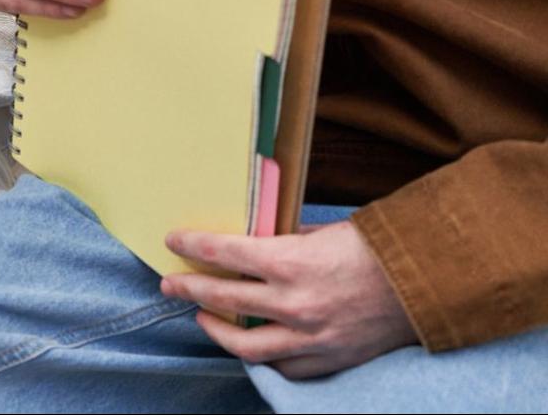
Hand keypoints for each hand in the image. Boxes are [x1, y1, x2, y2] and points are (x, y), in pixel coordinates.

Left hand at [161, 221, 416, 378]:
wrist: (426, 284)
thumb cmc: (373, 249)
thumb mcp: (320, 231)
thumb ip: (282, 238)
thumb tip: (251, 236)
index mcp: (288, 262)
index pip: (221, 253)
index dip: (190, 246)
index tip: (173, 241)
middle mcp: (293, 303)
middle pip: (222, 298)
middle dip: (189, 289)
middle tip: (170, 283)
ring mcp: (309, 337)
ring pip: (244, 344)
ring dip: (215, 330)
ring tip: (200, 317)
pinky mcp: (327, 359)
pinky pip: (282, 366)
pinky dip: (261, 356)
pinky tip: (247, 344)